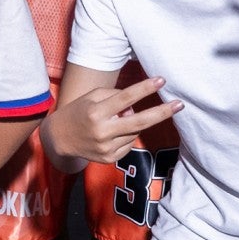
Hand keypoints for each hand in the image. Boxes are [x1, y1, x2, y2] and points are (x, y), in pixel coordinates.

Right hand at [46, 75, 182, 165]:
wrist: (59, 139)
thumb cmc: (79, 111)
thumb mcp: (92, 97)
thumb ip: (115, 97)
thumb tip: (135, 108)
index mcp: (96, 112)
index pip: (125, 98)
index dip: (144, 89)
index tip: (161, 80)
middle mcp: (102, 131)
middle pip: (138, 122)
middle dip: (161, 113)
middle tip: (180, 104)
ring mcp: (106, 148)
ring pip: (134, 132)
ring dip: (132, 123)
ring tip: (115, 121)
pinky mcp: (109, 159)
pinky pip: (129, 144)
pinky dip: (126, 135)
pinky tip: (112, 134)